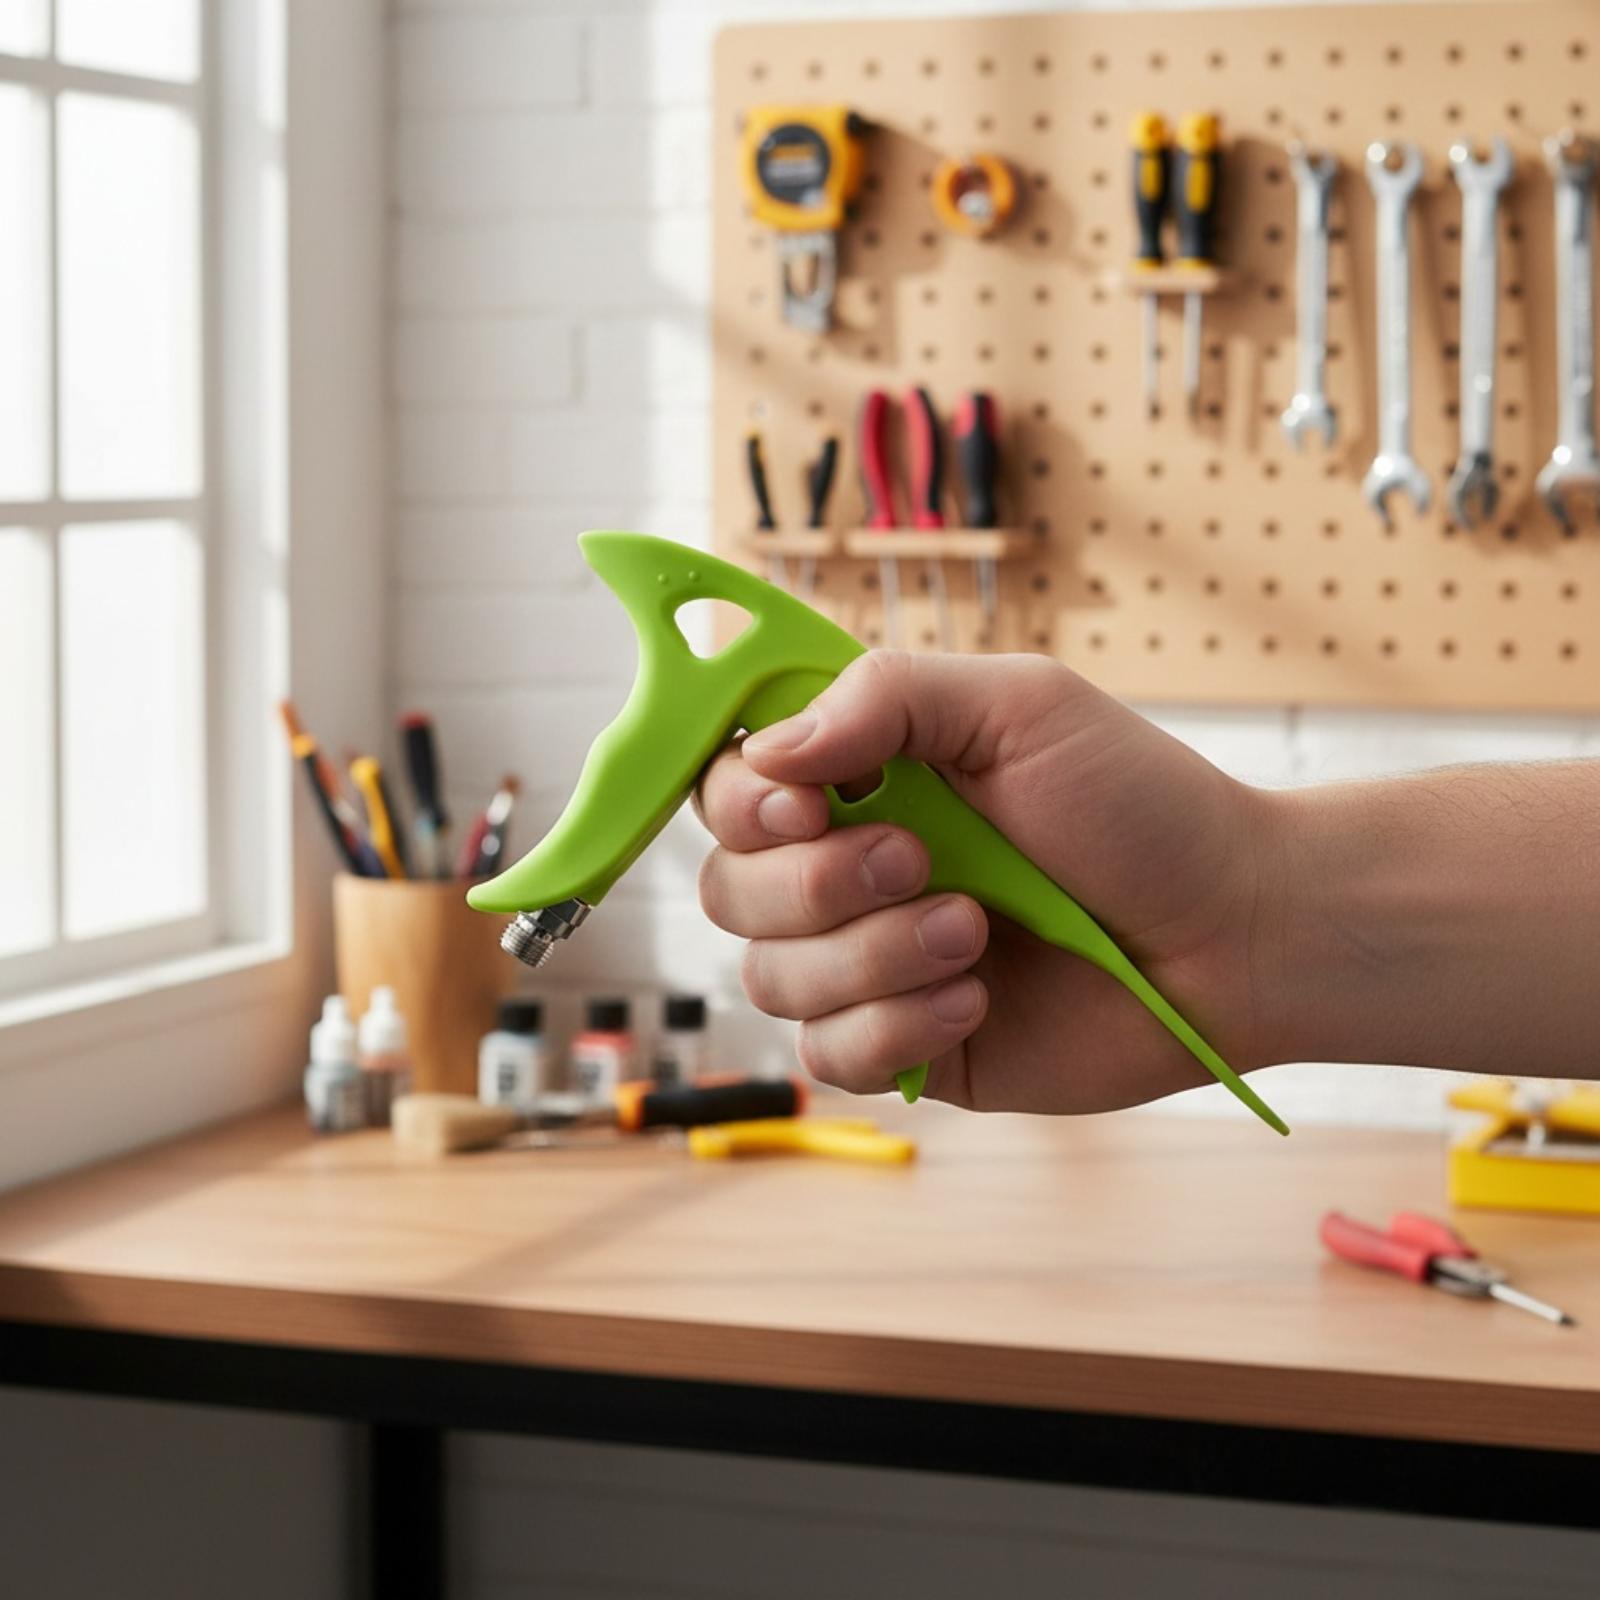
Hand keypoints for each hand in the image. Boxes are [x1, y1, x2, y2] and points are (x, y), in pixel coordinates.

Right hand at [695, 651, 1284, 1113]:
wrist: (1232, 932)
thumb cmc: (1141, 805)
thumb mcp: (1021, 706)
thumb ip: (887, 697)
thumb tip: (770, 750)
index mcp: (866, 777)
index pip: (731, 787)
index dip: (743, 801)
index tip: (807, 804)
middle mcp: (852, 868)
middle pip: (728, 889)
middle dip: (815, 886)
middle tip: (925, 863)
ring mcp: (872, 962)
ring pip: (770, 979)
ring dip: (870, 957)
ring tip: (977, 933)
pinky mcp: (905, 1045)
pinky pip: (828, 1056)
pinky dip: (895, 1028)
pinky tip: (977, 1002)